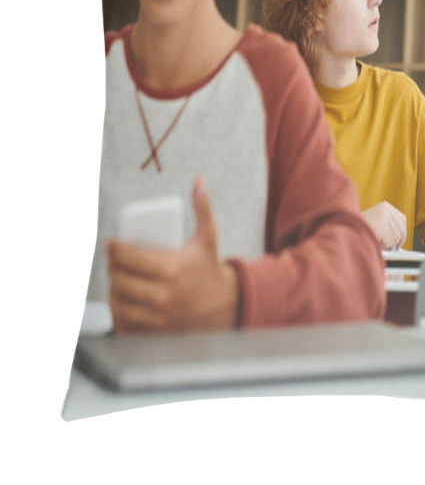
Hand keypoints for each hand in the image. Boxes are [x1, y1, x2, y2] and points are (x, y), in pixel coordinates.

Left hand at [107, 177, 239, 332]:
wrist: (224, 306)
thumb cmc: (210, 268)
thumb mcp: (208, 238)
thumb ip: (203, 208)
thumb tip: (198, 181)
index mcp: (172, 269)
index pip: (129, 257)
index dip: (114, 248)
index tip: (111, 244)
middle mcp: (163, 295)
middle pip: (120, 279)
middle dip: (111, 268)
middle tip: (113, 261)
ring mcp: (157, 317)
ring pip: (118, 302)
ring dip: (112, 290)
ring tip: (115, 279)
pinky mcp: (154, 332)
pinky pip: (124, 325)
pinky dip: (117, 314)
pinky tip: (120, 302)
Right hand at [362, 201, 407, 249]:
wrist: (347, 230)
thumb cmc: (360, 230)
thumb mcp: (377, 225)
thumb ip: (388, 230)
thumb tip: (399, 243)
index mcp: (385, 206)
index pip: (402, 219)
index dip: (402, 232)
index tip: (399, 242)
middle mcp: (386, 209)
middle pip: (401, 228)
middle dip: (397, 241)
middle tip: (391, 248)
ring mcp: (384, 216)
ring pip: (396, 237)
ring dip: (388, 244)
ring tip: (377, 241)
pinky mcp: (382, 224)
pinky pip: (390, 241)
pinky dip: (384, 246)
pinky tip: (375, 241)